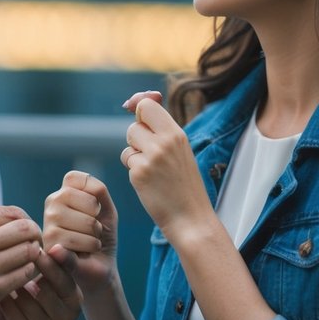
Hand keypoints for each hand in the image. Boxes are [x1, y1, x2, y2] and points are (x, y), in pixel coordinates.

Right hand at [0, 206, 42, 319]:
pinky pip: (24, 275)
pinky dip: (28, 272)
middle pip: (25, 229)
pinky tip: (22, 274)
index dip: (24, 217)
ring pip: (29, 252)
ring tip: (30, 258)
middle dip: (35, 233)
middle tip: (35, 241)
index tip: (25, 226)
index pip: (10, 212)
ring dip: (33, 254)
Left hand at [0, 245, 82, 319]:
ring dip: (9, 288)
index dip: (58, 257)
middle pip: (51, 282)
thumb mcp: (28, 284)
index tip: (45, 246)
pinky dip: (0, 303)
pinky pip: (14, 312)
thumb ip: (29, 264)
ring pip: (29, 296)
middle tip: (9, 259)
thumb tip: (22, 234)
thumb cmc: (18, 306)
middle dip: (28, 269)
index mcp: (72, 293)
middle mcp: (70, 311)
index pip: (68, 270)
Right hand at [43, 171, 118, 294]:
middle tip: (94, 231)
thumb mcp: (107, 209)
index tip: (95, 211)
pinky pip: (75, 241)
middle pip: (88, 201)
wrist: (100, 267)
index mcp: (63, 192)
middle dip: (100, 219)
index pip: (78, 178)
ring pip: (85, 222)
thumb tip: (63, 195)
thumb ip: (99, 191)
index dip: (95, 196)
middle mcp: (51, 204)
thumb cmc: (102, 235)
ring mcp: (48, 224)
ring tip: (89, 242)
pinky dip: (88, 247)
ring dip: (95, 236)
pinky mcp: (49, 245)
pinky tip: (83, 253)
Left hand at [120, 95, 211, 238]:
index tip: (138, 116)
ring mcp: (151, 157)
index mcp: (177, 134)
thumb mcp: (180, 151)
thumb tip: (135, 101)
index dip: (139, 109)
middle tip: (152, 154)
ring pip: (129, 143)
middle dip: (137, 137)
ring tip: (153, 170)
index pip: (147, 105)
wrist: (191, 218)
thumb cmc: (185, 185)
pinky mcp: (139, 173)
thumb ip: (162, 129)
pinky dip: (134, 170)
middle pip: (134, 124)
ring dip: (134, 154)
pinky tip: (149, 182)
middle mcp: (164, 142)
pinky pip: (127, 160)